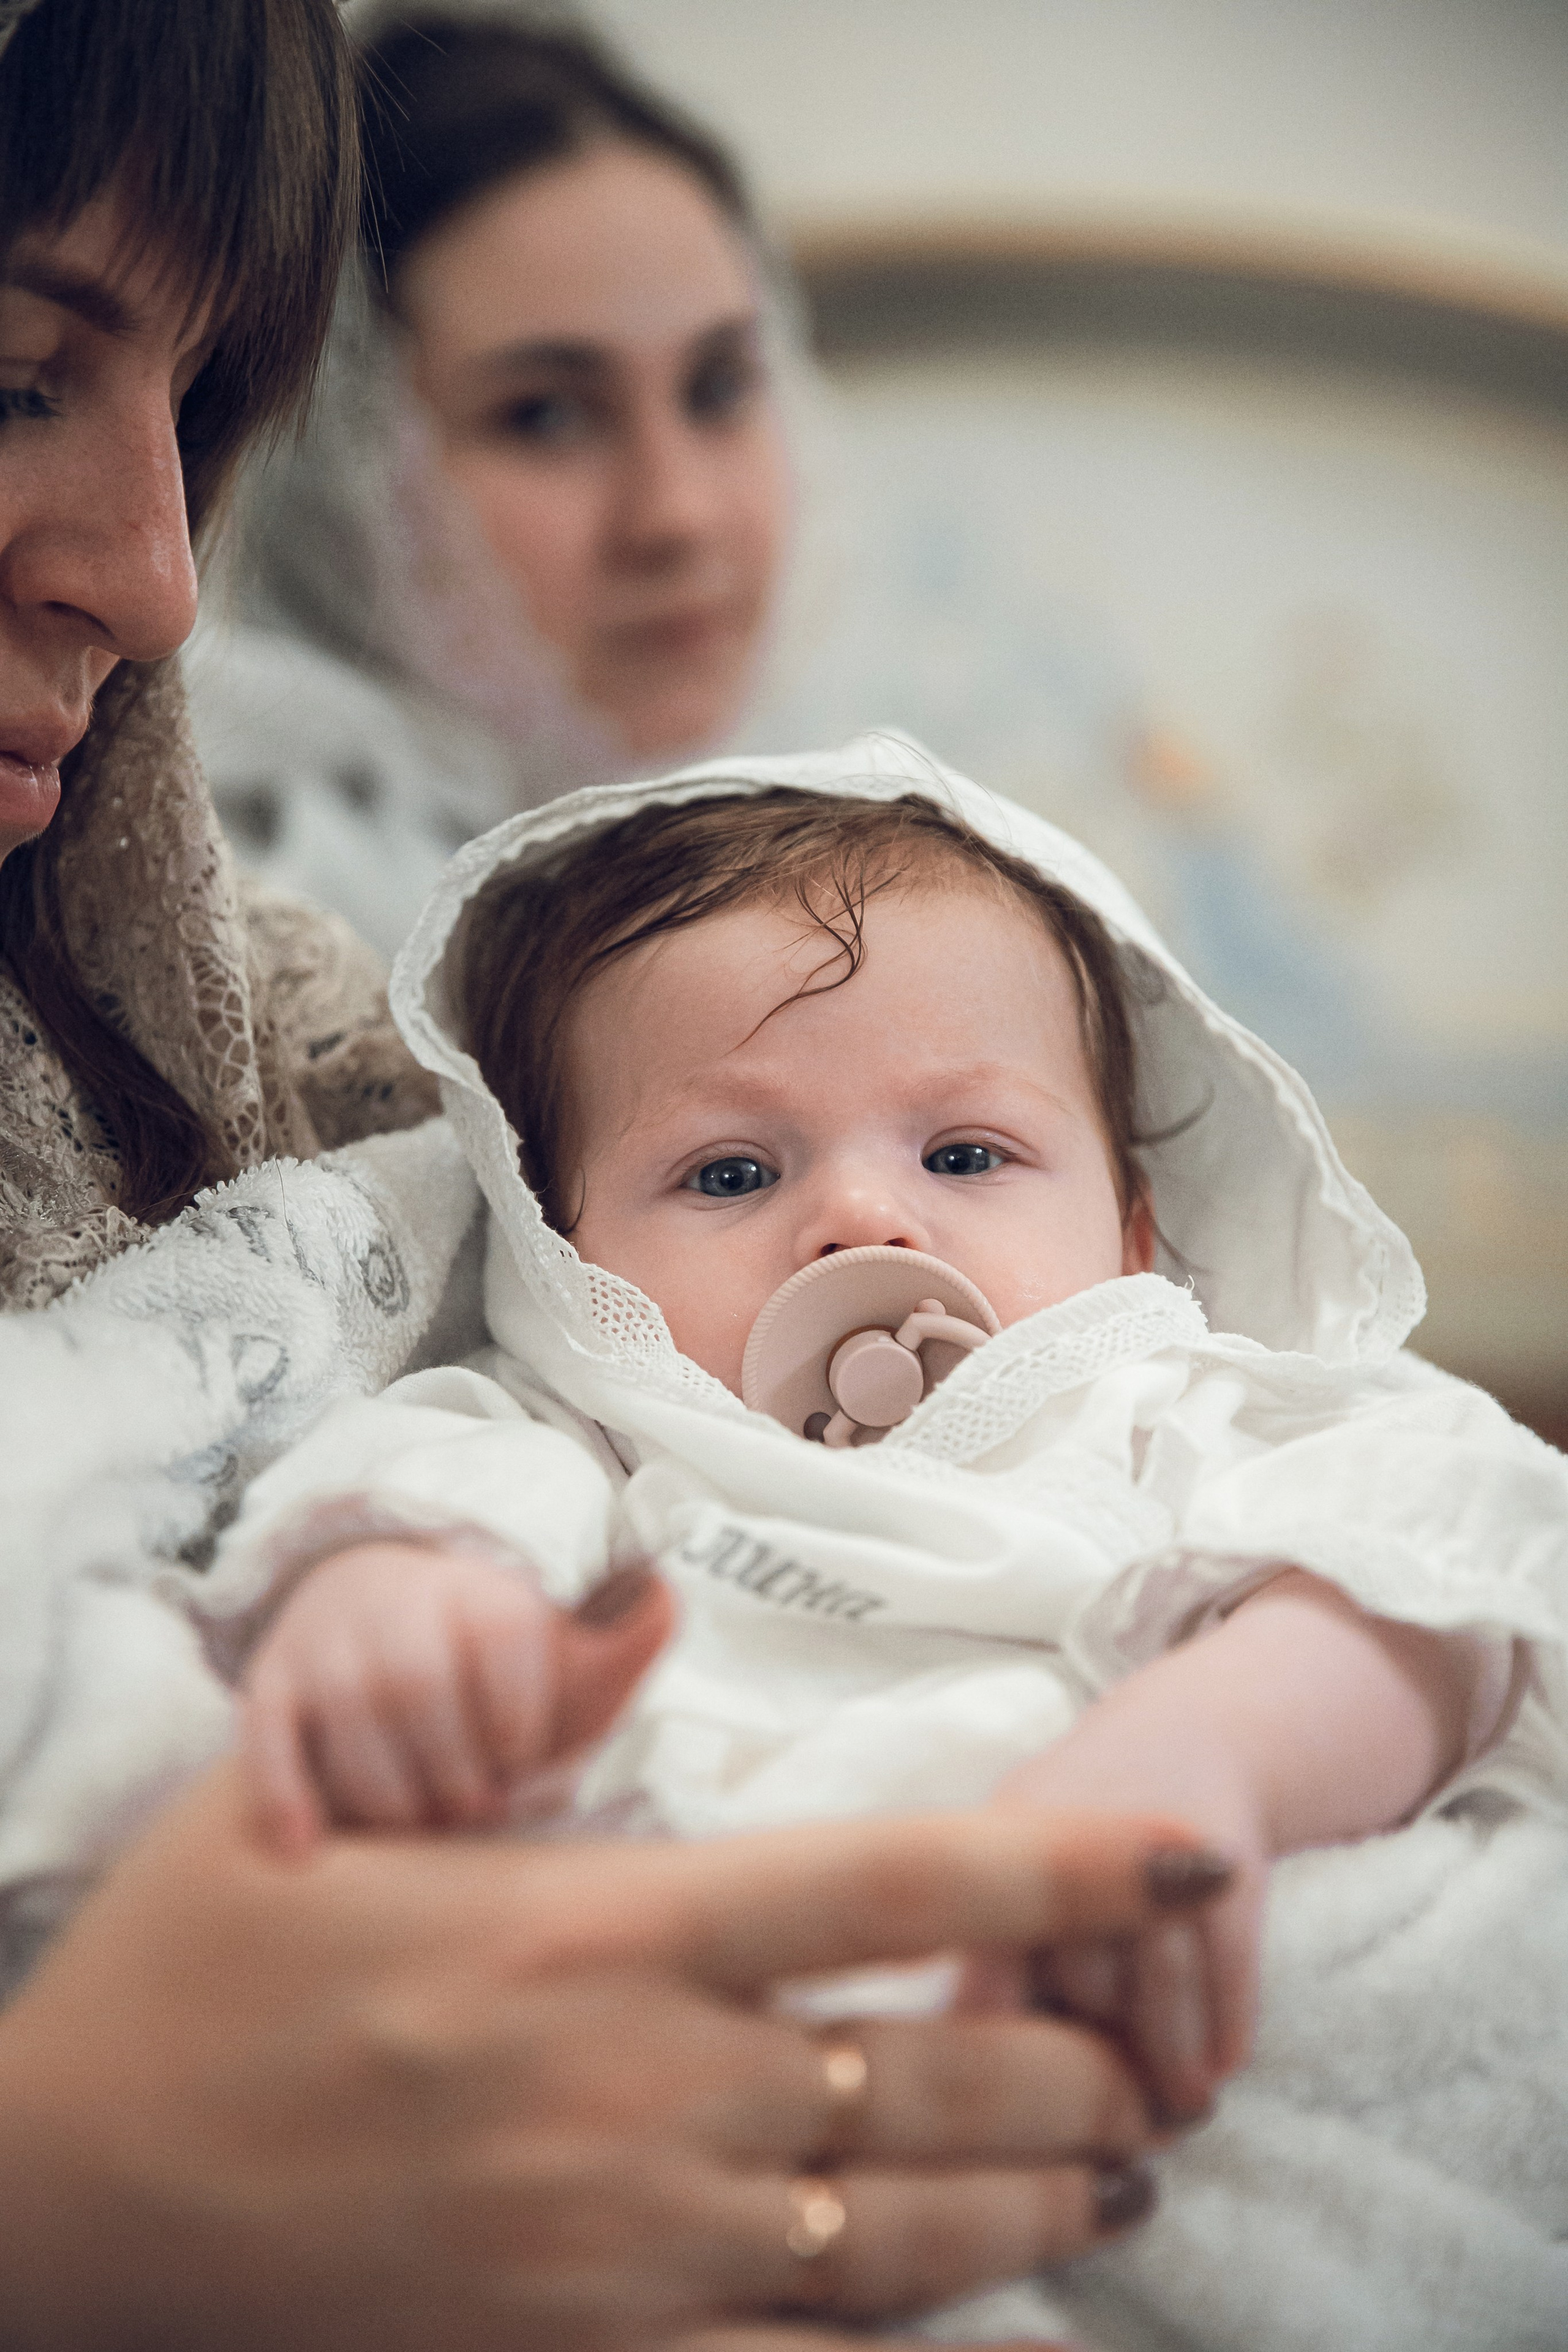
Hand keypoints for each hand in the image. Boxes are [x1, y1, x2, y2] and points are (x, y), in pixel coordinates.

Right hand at [0, 1773, 1225, 2350]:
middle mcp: (643, 2088)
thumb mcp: (344, 1800)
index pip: (891, 1879)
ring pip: (903, 2236)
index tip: (1188, 1855)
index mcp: (600, 1931)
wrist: (78, 2192)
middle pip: (939, 2074)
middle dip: (1079, 2070)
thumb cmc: (204, 1971)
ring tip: (1115, 2186)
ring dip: (1036, 2212)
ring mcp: (621, 2243)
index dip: (1064, 1865)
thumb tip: (649, 1600)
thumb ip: (535, 1716)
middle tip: (1154, 2067)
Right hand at [241, 1545, 672, 1849]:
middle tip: (470, 1811)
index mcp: (481, 1596)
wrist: (377, 1604)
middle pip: (420, 1689)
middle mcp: (399, 1606)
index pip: (503, 1646)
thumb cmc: (490, 1670)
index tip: (522, 1763)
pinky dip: (282, 1795)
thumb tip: (667, 1596)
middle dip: (452, 1772)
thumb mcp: (561, 1652)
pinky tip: (306, 1850)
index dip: (518, 1726)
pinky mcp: (272, 1684)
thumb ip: (623, 1643)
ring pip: (349, 1724)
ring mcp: (329, 1645)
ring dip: (385, 1797)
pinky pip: (267, 1740)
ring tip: (414, 1824)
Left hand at [992, 1703, 1260, 2124]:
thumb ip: (995, 1968)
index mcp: (994, 1843)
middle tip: (1115, 2127)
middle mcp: (1069, 1835)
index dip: (999, 2058)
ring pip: (1154, 1985)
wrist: (1195, 1732)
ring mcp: (1155, 1844)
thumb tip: (978, 2104)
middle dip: (1098, 2060)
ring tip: (1176, 2115)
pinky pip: (1224, 1967)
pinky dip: (1224, 2030)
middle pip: (1078, 1985)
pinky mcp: (1225, 1857)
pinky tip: (1220, 2068)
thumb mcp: (1018, 1869)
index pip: (983, 1971)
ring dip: (1169, 2066)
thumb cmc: (1087, 1835)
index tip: (1015, 2132)